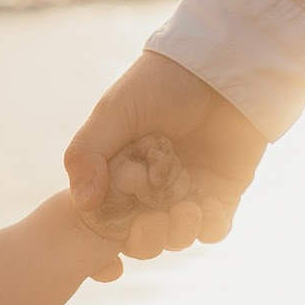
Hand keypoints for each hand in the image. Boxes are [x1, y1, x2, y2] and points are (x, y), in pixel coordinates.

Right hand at [63, 50, 264, 257]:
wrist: (221, 65)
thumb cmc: (161, 82)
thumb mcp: (115, 112)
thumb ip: (87, 154)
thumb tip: (82, 204)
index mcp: (118, 172)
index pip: (106, 220)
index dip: (107, 236)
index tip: (114, 235)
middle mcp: (150, 187)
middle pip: (141, 237)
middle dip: (145, 239)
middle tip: (152, 221)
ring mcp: (187, 191)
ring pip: (177, 237)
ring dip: (179, 233)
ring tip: (186, 209)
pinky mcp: (222, 191)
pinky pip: (215, 227)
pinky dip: (211, 226)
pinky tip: (208, 206)